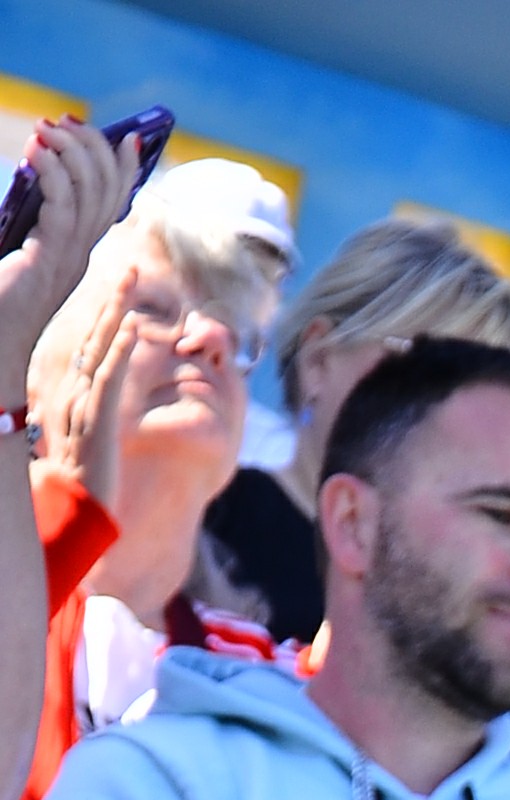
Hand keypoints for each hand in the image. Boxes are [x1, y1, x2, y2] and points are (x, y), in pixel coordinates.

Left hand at [0, 119, 140, 395]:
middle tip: (61, 124)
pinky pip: (62, 204)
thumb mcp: (20, 249)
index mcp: (78, 252)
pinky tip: (36, 153)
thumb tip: (34, 176)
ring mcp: (68, 259)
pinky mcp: (48, 259)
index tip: (126, 135)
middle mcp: (82, 254)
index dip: (127, 167)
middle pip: (108, 189)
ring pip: (90, 191)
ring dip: (70, 150)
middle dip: (93, 146)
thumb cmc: (2, 302)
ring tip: (44, 131)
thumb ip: (34, 220)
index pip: (116, 202)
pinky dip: (51, 169)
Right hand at [27, 253, 139, 510]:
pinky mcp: (97, 418)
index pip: (89, 345)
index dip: (104, 317)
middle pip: (92, 334)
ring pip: (100, 345)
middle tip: (130, 269)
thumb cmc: (82, 487)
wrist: (73, 514)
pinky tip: (133, 327)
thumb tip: (102, 407)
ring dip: (117, 310)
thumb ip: (91, 419)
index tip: (119, 292)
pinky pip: (109, 376)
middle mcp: (73, 391)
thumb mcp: (87, 444)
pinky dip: (120, 350)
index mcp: (70, 394)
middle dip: (111, 300)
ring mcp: (83, 402)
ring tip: (132, 280)